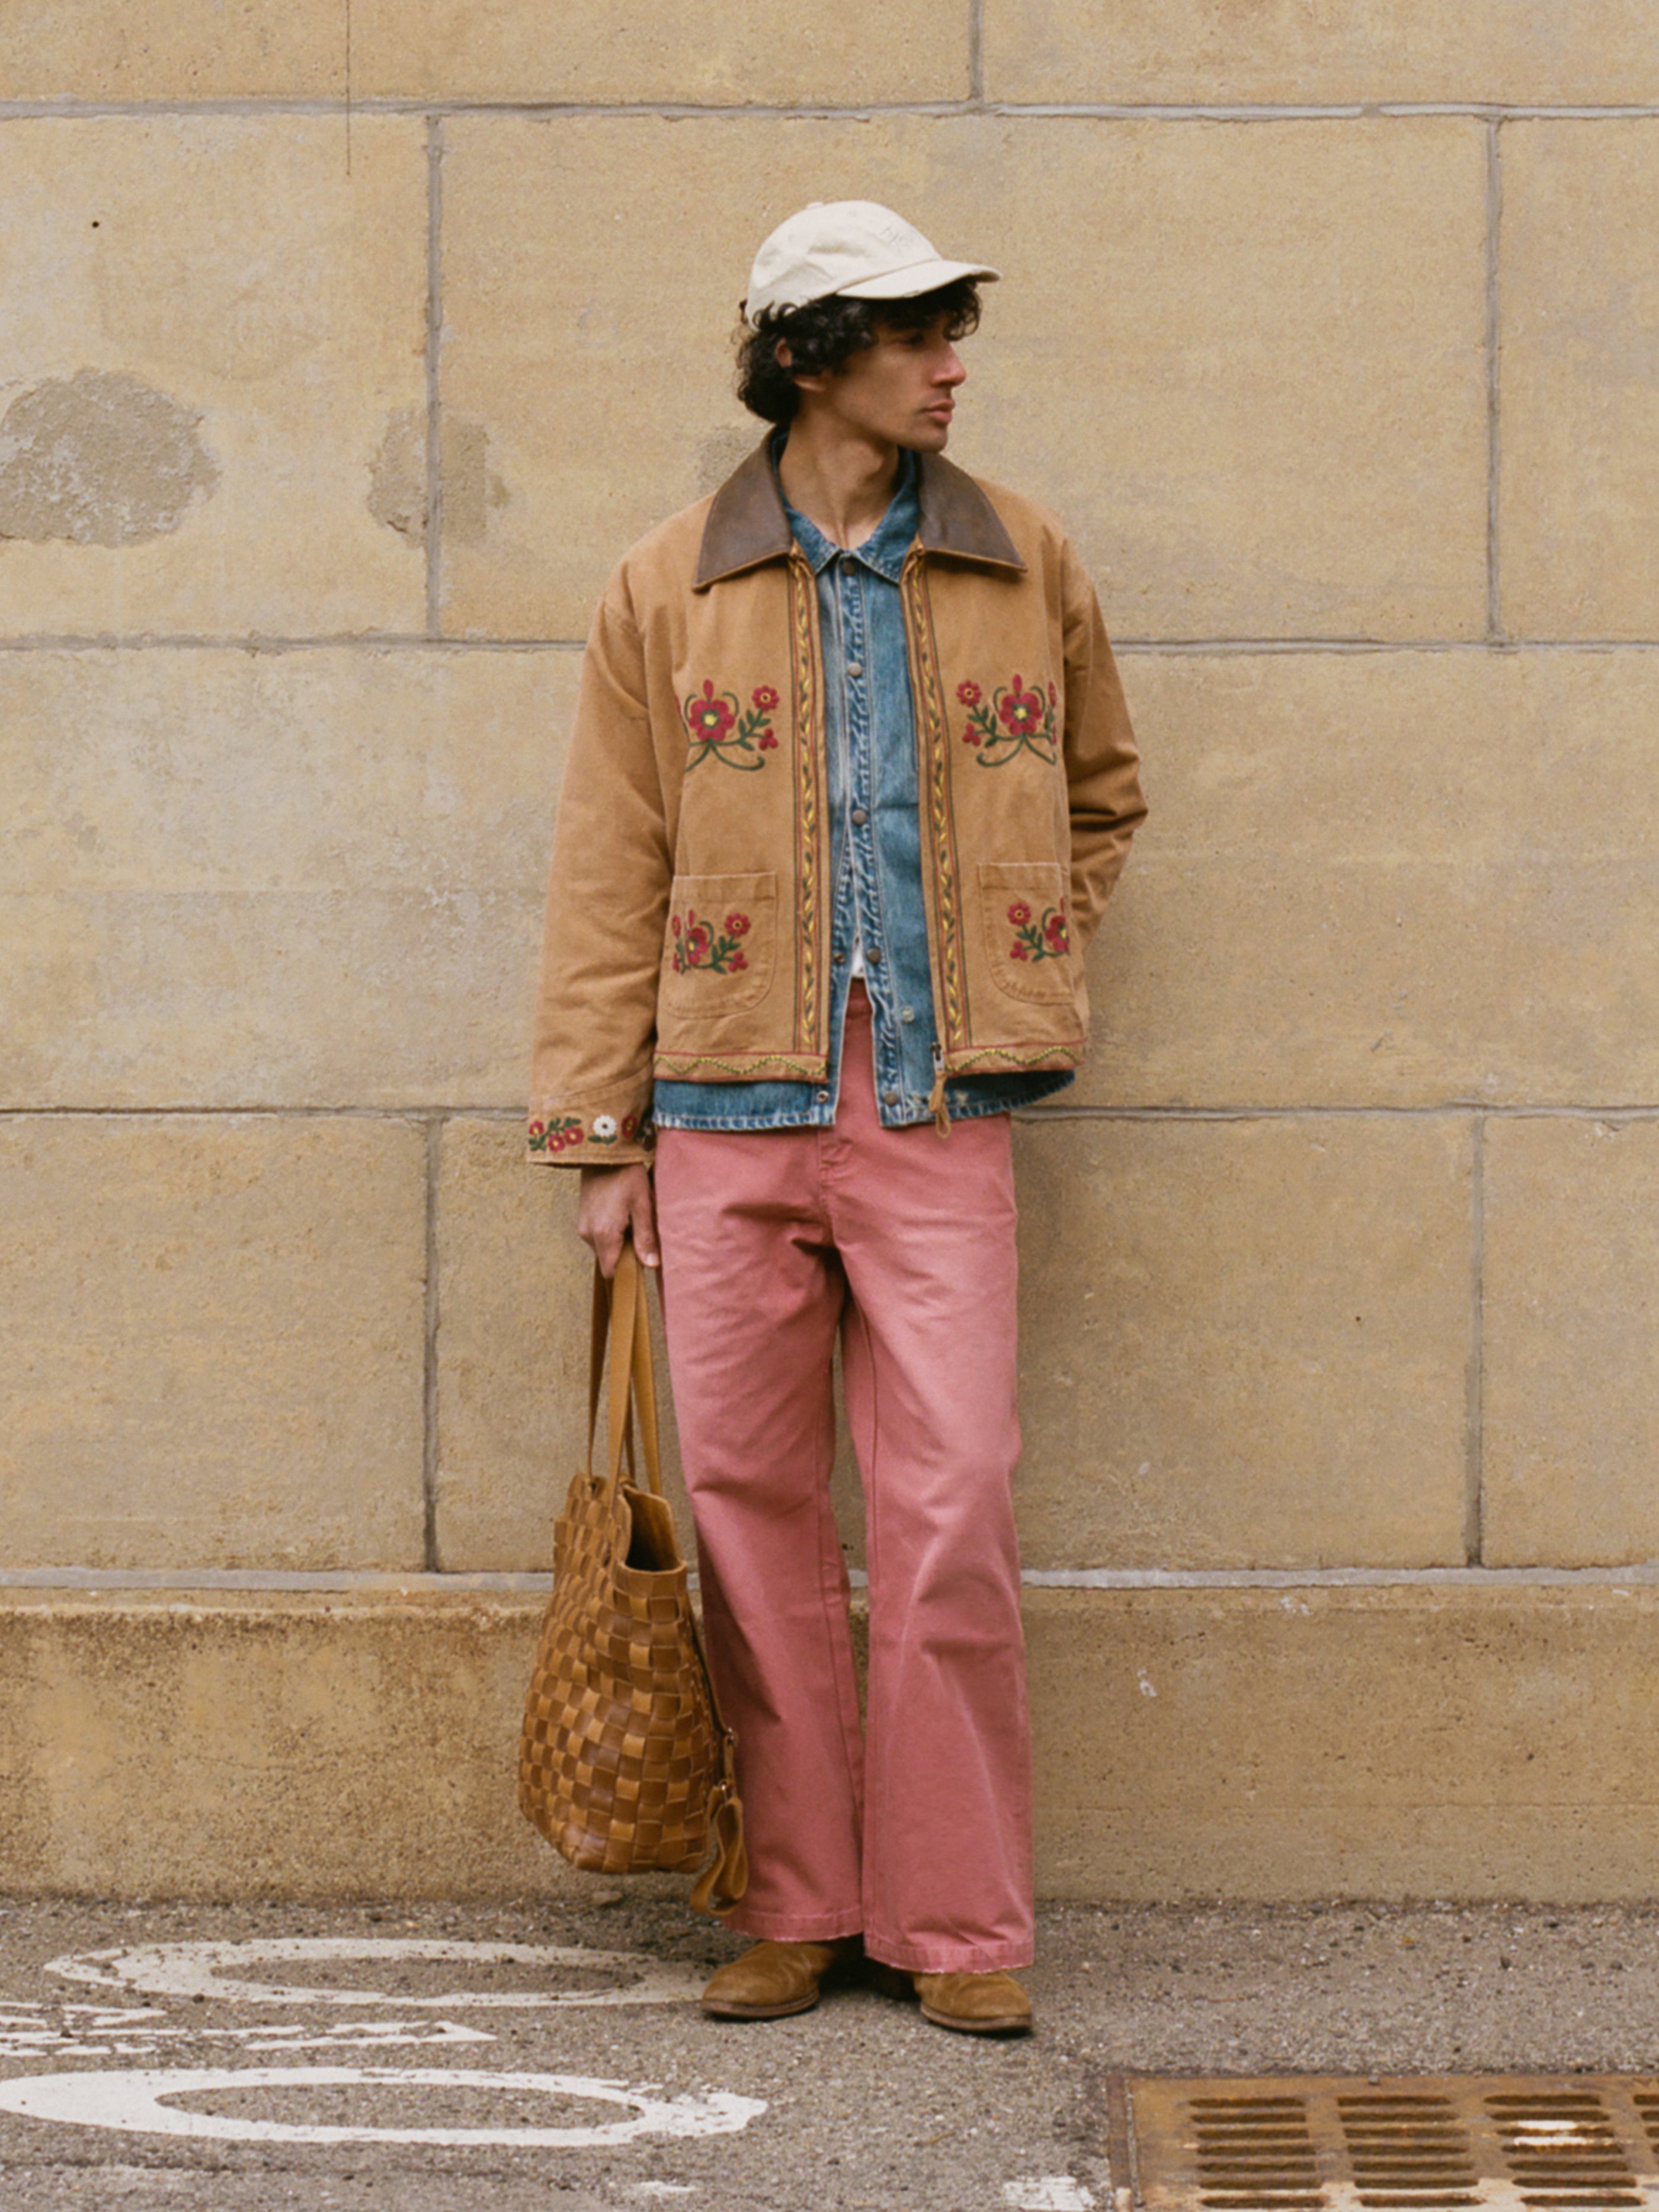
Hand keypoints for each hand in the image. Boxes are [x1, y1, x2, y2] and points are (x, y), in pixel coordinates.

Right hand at [576, 1163, 659, 1277]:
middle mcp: (588, 1234)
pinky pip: (598, 1235)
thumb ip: (645, 1237)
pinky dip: (611, 1232)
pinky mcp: (582, 1217)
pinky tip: (622, 1214)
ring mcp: (583, 1225)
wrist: (603, 1151)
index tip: (641, 1264)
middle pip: (608, 1259)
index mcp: (604, 1234)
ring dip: (619, 1241)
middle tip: (642, 1233)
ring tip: (632, 1219)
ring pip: (604, 1247)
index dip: (626, 1272)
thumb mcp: (642, 1204)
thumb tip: (651, 1265)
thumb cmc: (626, 1174)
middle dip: (625, 1254)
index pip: (611, 1271)